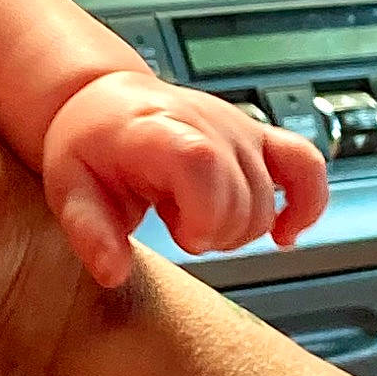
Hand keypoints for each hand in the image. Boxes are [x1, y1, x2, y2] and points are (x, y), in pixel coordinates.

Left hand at [42, 70, 327, 287]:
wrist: (105, 103)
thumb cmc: (88, 142)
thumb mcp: (69, 189)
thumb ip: (90, 233)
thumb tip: (113, 272)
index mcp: (160, 131)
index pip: (204, 166)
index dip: (203, 215)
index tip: (180, 234)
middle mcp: (208, 125)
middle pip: (244, 200)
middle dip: (213, 234)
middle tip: (176, 227)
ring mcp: (237, 130)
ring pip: (269, 202)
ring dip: (238, 229)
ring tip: (198, 217)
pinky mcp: (257, 137)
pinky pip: (306, 165)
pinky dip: (307, 203)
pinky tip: (287, 233)